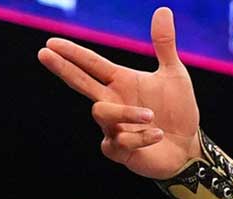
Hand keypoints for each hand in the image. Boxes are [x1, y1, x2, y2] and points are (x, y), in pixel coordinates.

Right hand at [37, 7, 200, 178]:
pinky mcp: (120, 150)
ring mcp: (113, 127)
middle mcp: (112, 102)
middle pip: (81, 84)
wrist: (189, 147)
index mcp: (121, 82)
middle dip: (64, 69)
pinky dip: (140, 137)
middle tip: (44, 54)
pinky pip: (119, 142)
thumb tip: (163, 10)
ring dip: (127, 113)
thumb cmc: (178, 111)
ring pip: (102, 113)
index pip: (92, 64)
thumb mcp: (175, 74)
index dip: (73, 53)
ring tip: (151, 115)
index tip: (51, 43)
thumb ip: (164, 45)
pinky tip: (157, 134)